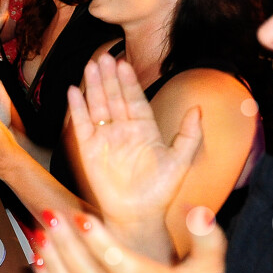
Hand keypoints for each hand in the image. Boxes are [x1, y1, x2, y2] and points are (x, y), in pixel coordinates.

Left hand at [33, 207, 249, 272]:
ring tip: (39, 234)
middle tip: (51, 216)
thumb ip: (207, 237)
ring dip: (52, 264)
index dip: (100, 243)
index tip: (82, 216)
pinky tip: (36, 261)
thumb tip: (196, 209)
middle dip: (67, 246)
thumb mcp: (212, 269)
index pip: (123, 266)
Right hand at [66, 54, 201, 228]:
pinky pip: (81, 125)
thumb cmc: (161, 191)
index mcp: (145, 129)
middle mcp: (123, 130)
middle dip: (109, 77)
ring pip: (98, 106)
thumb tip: (198, 108)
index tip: (124, 62)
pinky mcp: (89, 150)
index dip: (129, 81)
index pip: (135, 99)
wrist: (138, 216)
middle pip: (114, 97)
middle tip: (103, 57)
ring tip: (90, 66)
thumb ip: (190, 134)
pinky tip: (74, 91)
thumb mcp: (181, 160)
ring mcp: (105, 139)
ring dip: (94, 86)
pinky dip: (77, 108)